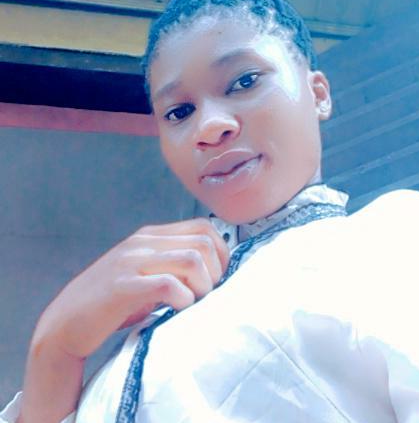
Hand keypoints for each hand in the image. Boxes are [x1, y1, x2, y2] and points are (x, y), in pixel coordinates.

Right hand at [32, 218, 229, 359]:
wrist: (65, 323)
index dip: (221, 254)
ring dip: (202, 286)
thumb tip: (213, 269)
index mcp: (149, 236)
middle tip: (205, 295)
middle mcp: (142, 242)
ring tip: (192, 303)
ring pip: (192, 260)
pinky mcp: (123, 286)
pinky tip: (176, 310)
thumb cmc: (111, 303)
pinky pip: (169, 285)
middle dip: (215, 273)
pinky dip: (183, 300)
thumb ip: (170, 264)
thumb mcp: (143, 273)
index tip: (216, 279)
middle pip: (204, 243)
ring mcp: (131, 262)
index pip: (204, 228)